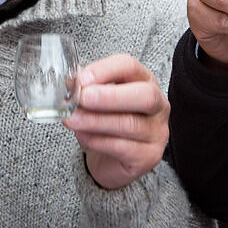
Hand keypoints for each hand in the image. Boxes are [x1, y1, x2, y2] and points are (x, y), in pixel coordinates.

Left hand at [62, 54, 169, 189]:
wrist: (110, 160)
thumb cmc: (106, 123)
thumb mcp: (95, 100)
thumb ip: (84, 89)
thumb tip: (70, 83)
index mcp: (143, 81)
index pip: (129, 67)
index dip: (105, 70)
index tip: (82, 80)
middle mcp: (157, 105)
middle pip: (144, 95)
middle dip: (110, 96)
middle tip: (83, 98)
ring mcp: (156, 132)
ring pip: (129, 123)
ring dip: (95, 121)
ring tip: (73, 120)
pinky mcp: (149, 156)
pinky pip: (123, 147)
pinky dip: (98, 141)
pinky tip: (83, 136)